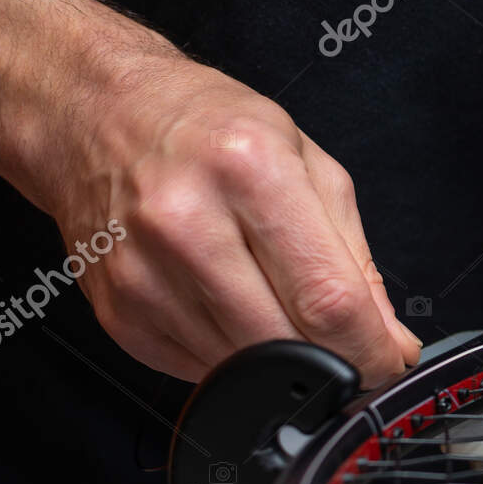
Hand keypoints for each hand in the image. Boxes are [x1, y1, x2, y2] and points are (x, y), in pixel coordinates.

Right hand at [43, 53, 419, 383]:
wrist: (94, 113)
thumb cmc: (206, 129)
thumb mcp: (307, 162)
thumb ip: (357, 258)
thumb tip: (389, 342)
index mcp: (249, 172)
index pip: (329, 299)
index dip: (371, 350)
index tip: (388, 363)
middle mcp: (187, 223)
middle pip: (287, 344)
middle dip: (335, 366)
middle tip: (348, 351)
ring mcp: (144, 274)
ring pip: (245, 368)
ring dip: (282, 365)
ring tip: (280, 312)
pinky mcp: (120, 313)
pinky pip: (199, 370)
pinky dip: (233, 359)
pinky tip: (230, 311)